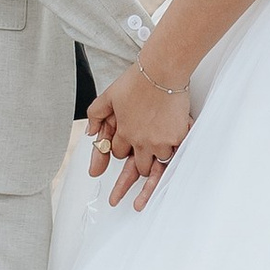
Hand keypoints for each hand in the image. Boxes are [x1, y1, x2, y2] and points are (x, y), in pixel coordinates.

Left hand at [86, 59, 191, 205]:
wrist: (162, 70)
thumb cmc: (137, 81)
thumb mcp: (108, 96)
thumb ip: (96, 115)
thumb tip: (90, 133)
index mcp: (123, 132)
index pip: (116, 152)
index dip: (118, 152)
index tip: (121, 154)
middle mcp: (141, 141)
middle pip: (136, 167)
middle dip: (131, 174)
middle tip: (118, 198)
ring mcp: (160, 141)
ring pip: (156, 166)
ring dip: (153, 172)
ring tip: (143, 197)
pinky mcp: (178, 137)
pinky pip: (176, 157)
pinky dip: (173, 162)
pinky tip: (171, 172)